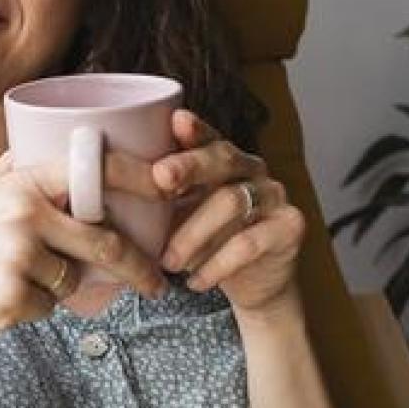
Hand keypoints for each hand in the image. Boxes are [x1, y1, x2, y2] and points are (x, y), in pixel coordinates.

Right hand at [0, 150, 168, 342]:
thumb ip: (24, 166)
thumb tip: (71, 138)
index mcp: (22, 181)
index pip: (98, 173)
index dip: (142, 179)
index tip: (173, 188)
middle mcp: (23, 213)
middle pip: (104, 242)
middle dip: (137, 266)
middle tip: (157, 283)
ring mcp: (16, 257)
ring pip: (73, 279)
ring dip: (59, 287)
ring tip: (16, 277)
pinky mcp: (10, 297)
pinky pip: (48, 308)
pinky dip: (34, 308)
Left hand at [152, 109, 305, 318]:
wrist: (254, 285)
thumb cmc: (210, 244)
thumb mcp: (182, 218)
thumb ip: (165, 199)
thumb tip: (118, 190)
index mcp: (226, 160)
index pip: (210, 138)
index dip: (195, 130)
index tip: (175, 122)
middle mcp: (254, 170)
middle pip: (224, 158)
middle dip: (189, 166)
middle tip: (160, 178)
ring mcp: (275, 196)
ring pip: (231, 202)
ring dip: (192, 233)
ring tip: (168, 261)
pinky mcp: (289, 227)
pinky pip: (249, 242)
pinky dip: (216, 265)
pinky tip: (195, 281)